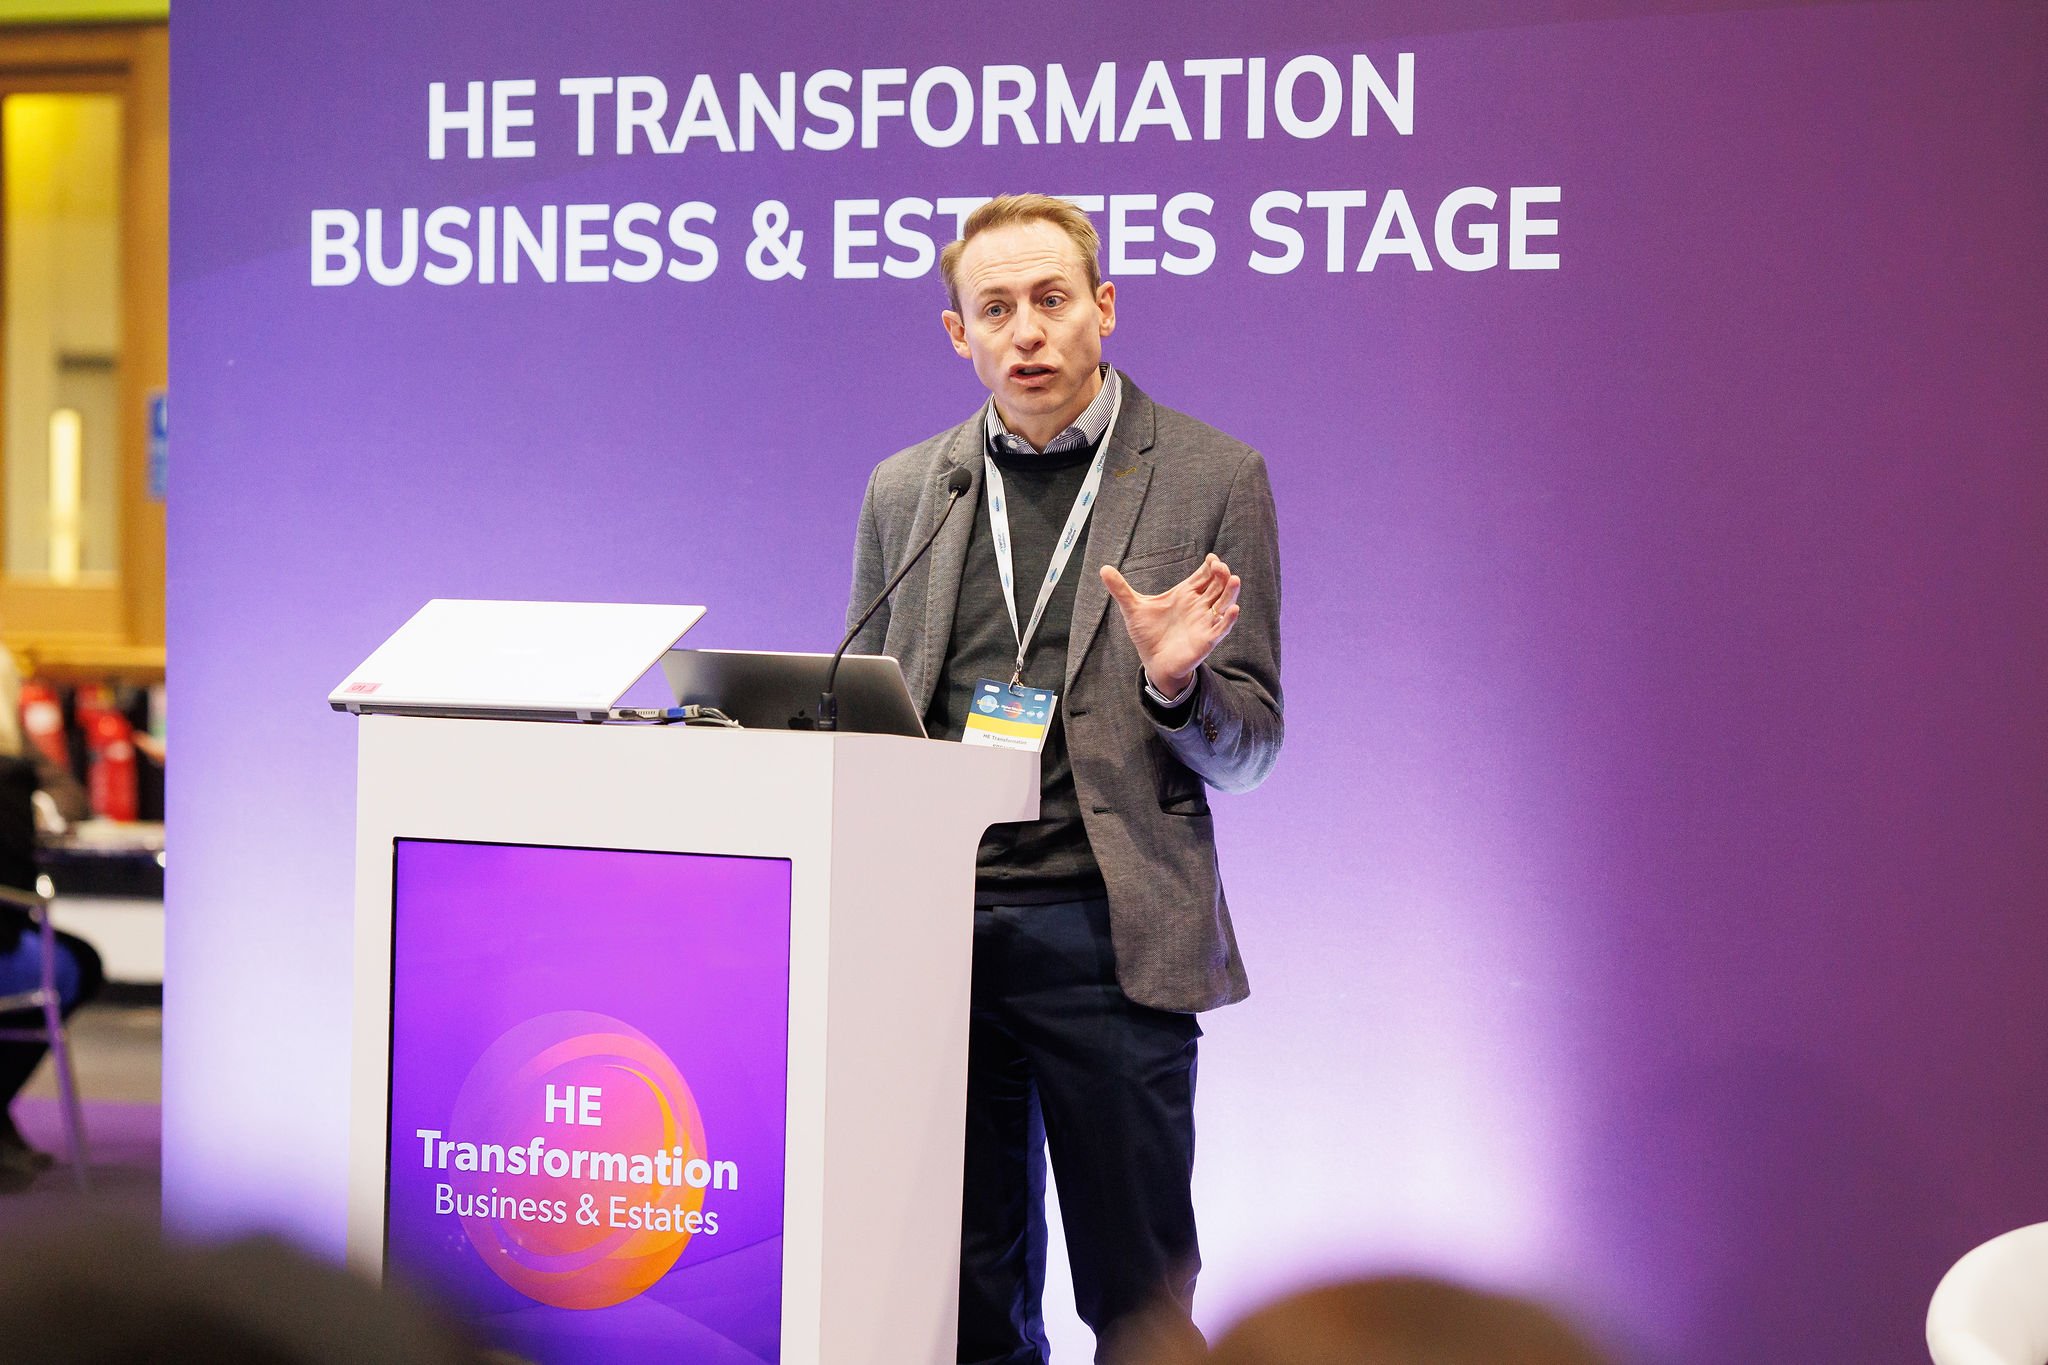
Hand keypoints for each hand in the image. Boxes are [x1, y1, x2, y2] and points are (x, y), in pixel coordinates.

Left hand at [1099, 553, 1241, 699]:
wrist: (1152, 661)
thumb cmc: (1147, 634)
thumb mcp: (1133, 608)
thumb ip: (1120, 589)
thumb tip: (1103, 569)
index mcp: (1185, 595)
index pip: (1204, 576)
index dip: (1210, 567)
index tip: (1212, 558)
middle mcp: (1198, 606)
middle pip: (1217, 586)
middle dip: (1221, 576)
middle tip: (1220, 567)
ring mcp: (1204, 622)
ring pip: (1224, 604)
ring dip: (1230, 593)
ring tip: (1233, 579)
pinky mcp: (1206, 640)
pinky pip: (1222, 628)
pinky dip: (1229, 620)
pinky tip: (1234, 609)